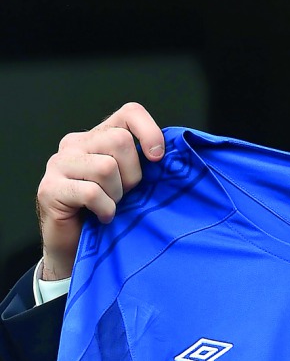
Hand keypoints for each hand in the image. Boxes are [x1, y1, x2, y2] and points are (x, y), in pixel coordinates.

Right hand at [36, 103, 164, 280]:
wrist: (79, 247)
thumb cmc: (112, 211)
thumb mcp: (133, 182)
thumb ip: (145, 163)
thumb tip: (170, 155)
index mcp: (98, 136)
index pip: (129, 112)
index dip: (150, 132)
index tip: (157, 158)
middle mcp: (75, 143)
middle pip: (120, 141)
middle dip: (132, 174)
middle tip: (125, 194)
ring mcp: (58, 164)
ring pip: (106, 167)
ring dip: (117, 194)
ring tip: (111, 205)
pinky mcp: (49, 188)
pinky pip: (91, 192)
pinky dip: (105, 209)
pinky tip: (103, 216)